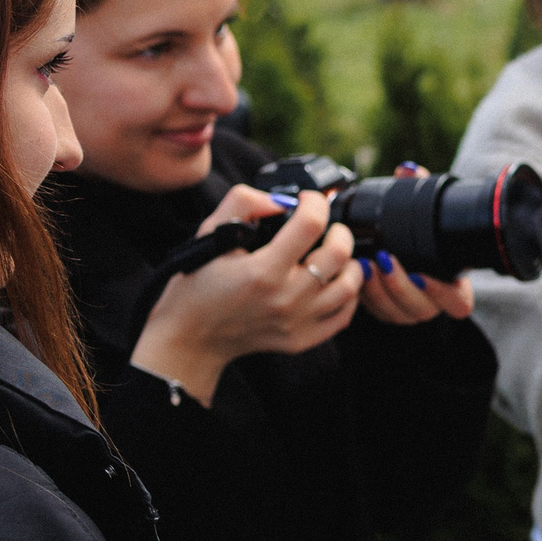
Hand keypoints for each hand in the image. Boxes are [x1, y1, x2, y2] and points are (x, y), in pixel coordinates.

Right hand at [132, 186, 359, 405]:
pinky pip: (344, 315)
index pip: (310, 225)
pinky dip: (349, 295)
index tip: (309, 200)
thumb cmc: (197, 284)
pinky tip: (336, 281)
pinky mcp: (301, 339)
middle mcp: (284, 298)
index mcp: (261, 271)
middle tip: (329, 226)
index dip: (315, 203)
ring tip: (338, 253)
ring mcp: (296, 322)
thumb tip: (279, 200)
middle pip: (338, 255)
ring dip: (351, 263)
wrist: (190, 336)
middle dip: (340, 231)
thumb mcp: (210, 234)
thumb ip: (242, 204)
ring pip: (350, 287)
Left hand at [359, 166, 476, 324]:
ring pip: (397, 314)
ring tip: (366, 265)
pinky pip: (378, 313)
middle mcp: (434, 303)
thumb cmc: (421, 235)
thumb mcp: (423, 213)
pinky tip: (357, 274)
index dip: (443, 292)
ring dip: (380, 291)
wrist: (407, 256)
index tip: (423, 273)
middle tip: (385, 260)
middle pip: (422, 309)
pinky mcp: (388, 313)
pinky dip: (366, 296)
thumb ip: (418, 191)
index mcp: (454, 286)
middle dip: (400, 286)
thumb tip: (407, 169)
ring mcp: (410, 312)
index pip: (459, 303)